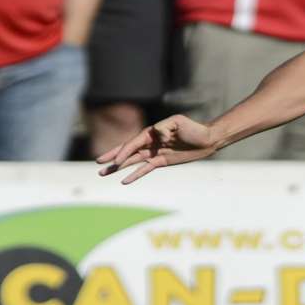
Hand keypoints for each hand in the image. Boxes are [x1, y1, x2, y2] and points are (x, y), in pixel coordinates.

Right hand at [97, 114, 218, 183]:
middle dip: (113, 157)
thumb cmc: (194, 129)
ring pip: (132, 161)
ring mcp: (154, 152)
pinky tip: (124, 181)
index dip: (123, 152)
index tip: (115, 162)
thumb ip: (165, 126)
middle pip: (127, 150)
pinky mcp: (160, 161)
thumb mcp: (179, 122)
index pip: (133, 143)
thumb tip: (155, 133)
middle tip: (98, 163)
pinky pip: (144, 169)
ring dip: (118, 167)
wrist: (207, 140)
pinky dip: (134, 175)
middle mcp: (150, 142)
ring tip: (103, 173)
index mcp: (152, 132)